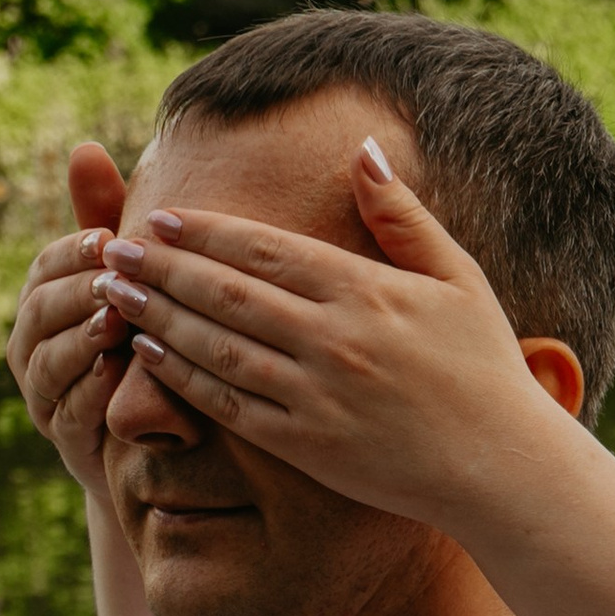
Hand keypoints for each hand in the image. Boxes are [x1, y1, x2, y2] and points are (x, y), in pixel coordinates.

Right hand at [6, 139, 131, 500]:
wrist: (160, 435)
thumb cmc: (140, 338)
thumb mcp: (128, 277)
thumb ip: (104, 218)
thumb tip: (84, 146)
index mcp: (43, 300)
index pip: (45, 266)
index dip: (71, 252)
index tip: (107, 238)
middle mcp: (32, 346)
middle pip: (40, 311)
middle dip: (74, 293)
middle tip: (113, 279)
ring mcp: (45, 396)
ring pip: (48, 362)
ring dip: (80, 340)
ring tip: (115, 322)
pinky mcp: (66, 441)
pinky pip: (68, 414)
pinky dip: (90, 393)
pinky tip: (117, 376)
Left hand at [97, 137, 583, 528]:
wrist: (501, 467)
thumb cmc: (484, 369)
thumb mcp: (458, 278)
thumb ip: (402, 215)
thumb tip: (363, 148)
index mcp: (366, 291)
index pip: (265, 250)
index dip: (204, 233)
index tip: (158, 217)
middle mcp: (333, 340)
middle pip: (227, 294)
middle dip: (162, 269)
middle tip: (113, 250)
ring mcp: (316, 396)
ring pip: (216, 348)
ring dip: (158, 318)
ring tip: (115, 294)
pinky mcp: (306, 446)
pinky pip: (229, 405)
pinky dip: (183, 377)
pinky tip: (148, 355)